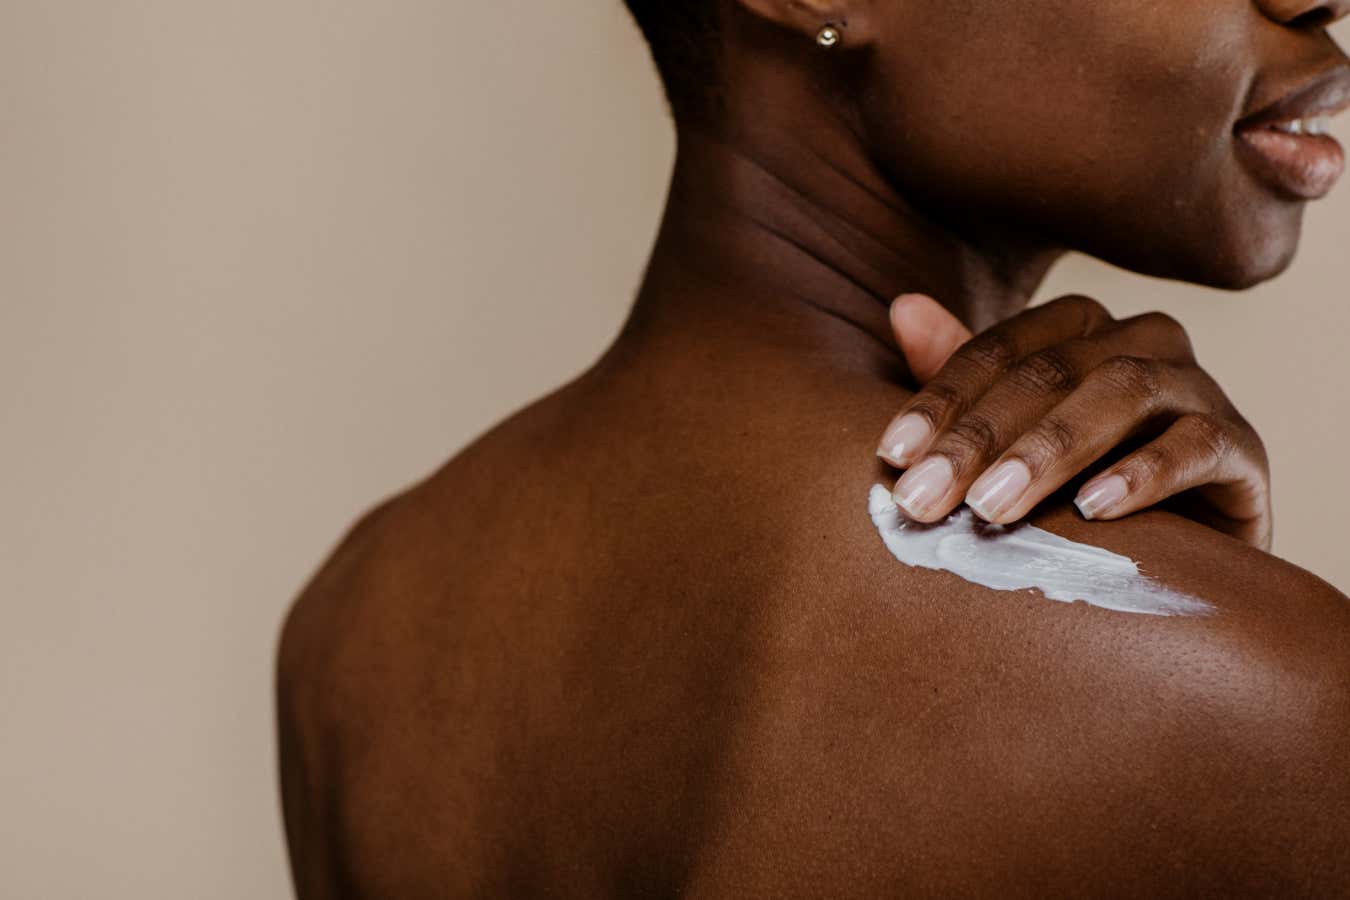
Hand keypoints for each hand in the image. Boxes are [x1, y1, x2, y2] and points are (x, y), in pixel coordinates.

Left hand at [876, 293, 1272, 549]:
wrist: (1185, 557)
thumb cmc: (1078, 491)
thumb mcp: (1010, 440)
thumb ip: (962, 380)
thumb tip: (902, 307)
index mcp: (1080, 331)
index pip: (998, 350)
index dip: (941, 399)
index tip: (892, 456)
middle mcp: (1142, 343)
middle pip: (1051, 370)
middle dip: (978, 438)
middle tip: (923, 499)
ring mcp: (1198, 389)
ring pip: (1123, 392)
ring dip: (1050, 449)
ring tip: (993, 506)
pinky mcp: (1242, 448)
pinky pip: (1198, 444)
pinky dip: (1145, 473)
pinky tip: (1094, 508)